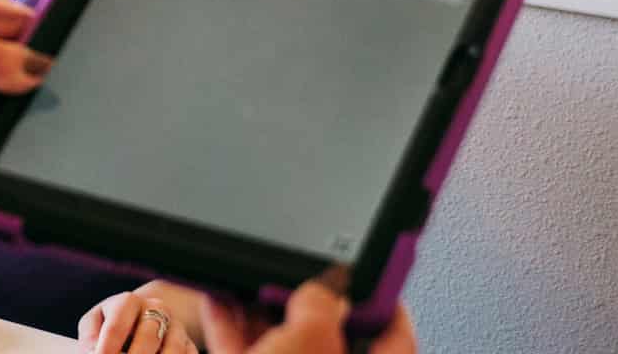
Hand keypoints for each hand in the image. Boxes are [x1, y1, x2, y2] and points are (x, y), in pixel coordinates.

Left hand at [80, 282, 204, 352]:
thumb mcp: (95, 326)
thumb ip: (90, 339)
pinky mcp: (189, 345)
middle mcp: (156, 310)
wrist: (142, 319)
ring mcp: (176, 327)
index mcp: (127, 302)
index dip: (108, 346)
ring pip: (174, 348)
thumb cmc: (112, 326)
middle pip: (149, 335)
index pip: (117, 324)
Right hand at [201, 283, 415, 353]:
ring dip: (265, 312)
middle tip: (299, 274)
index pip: (396, 337)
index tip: (369, 272)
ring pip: (286, 348)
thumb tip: (324, 287)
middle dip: (308, 301)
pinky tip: (221, 302)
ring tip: (249, 281)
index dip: (383, 299)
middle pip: (331, 338)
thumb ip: (321, 305)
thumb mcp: (306, 342)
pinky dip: (237, 332)